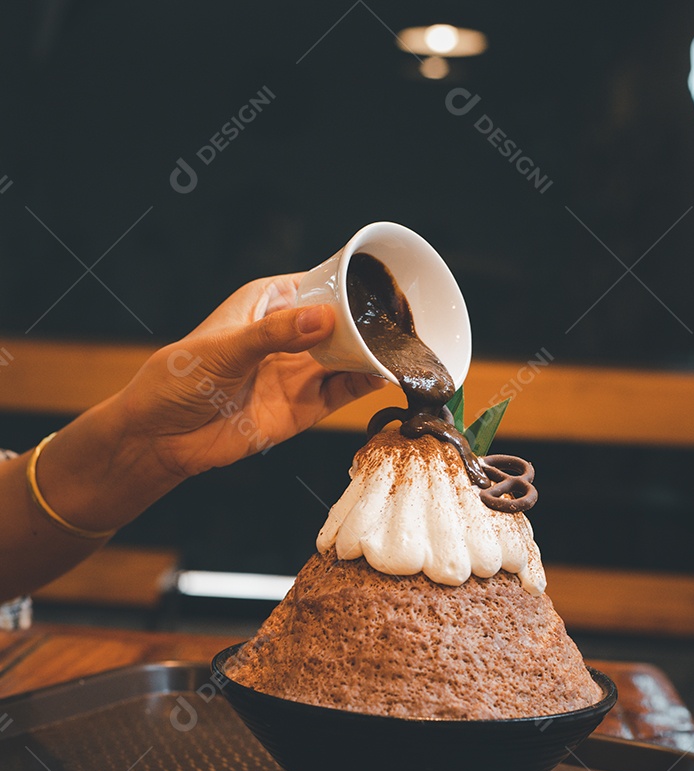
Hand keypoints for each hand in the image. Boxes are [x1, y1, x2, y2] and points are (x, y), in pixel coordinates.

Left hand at [116, 273, 383, 477]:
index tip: (383, 283)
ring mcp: (298, 372)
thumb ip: (275, 335)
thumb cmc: (178, 379)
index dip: (349, 283)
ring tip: (406, 348)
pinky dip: (366, 385)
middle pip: (341, 323)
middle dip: (371, 322)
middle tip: (406, 320)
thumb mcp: (225, 349)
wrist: (162, 438)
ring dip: (374, 354)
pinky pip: (343, 392)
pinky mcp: (303, 408)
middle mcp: (290, 334)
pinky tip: (387, 377)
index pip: (318, 284)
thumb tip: (325, 320)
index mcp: (268, 303)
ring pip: (348, 357)